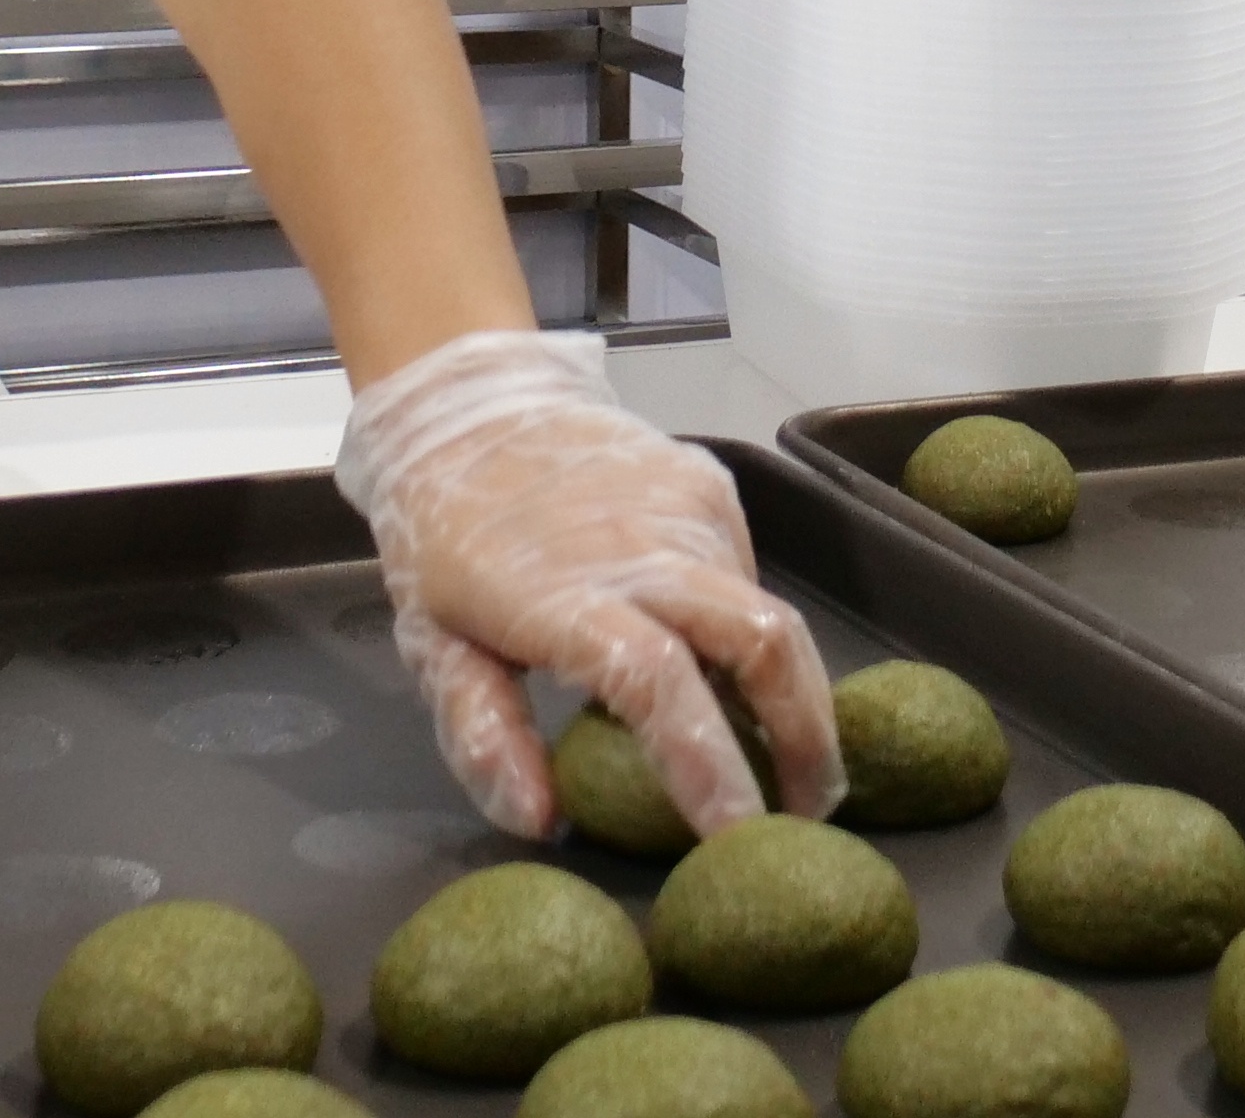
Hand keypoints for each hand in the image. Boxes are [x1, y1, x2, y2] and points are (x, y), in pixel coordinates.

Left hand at [333, 328, 841, 841]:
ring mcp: (687, 509)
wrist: (470, 409)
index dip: (710, 765)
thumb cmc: (445, 545)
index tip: (741, 834)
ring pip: (768, 613)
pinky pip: (748, 575)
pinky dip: (751, 632)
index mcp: (567, 598)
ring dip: (785, 691)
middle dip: (806, 737)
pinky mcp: (709, 486)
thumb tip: (541, 820)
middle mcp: (644, 548)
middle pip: (765, 644)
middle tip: (810, 810)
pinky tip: (722, 662)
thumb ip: (484, 736)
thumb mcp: (434, 648)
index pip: (659, 687)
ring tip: (776, 752)